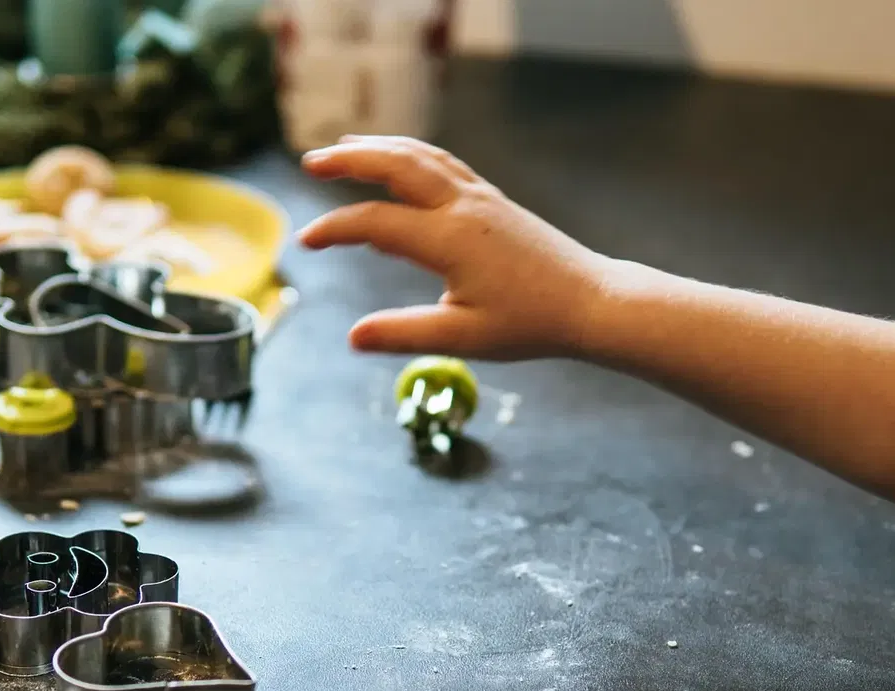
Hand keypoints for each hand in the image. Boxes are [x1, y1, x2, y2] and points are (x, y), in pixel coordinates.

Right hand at [296, 136, 614, 358]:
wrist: (590, 301)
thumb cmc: (530, 324)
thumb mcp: (463, 339)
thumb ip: (404, 334)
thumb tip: (352, 338)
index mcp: (450, 240)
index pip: (377, 223)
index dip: (335, 230)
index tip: (305, 242)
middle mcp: (463, 207)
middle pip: (397, 165)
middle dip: (350, 159)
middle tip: (311, 162)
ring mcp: (480, 198)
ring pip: (421, 156)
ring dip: (380, 147)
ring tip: (345, 147)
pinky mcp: (493, 199)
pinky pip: (443, 163)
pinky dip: (411, 153)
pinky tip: (399, 159)